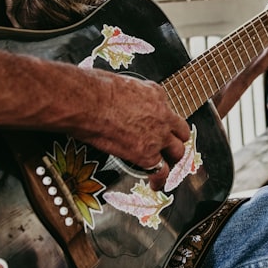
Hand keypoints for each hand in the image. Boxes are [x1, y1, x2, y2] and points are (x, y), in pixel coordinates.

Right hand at [71, 72, 189, 181]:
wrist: (87, 102)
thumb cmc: (94, 90)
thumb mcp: (120, 83)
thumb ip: (127, 97)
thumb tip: (117, 102)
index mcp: (155, 93)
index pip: (167, 111)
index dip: (163, 121)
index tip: (158, 126)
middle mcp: (162, 115)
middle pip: (181, 132)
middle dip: (175, 140)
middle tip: (169, 147)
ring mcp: (158, 136)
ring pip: (177, 152)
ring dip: (171, 159)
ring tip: (165, 166)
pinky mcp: (147, 154)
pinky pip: (161, 171)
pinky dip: (159, 179)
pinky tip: (155, 184)